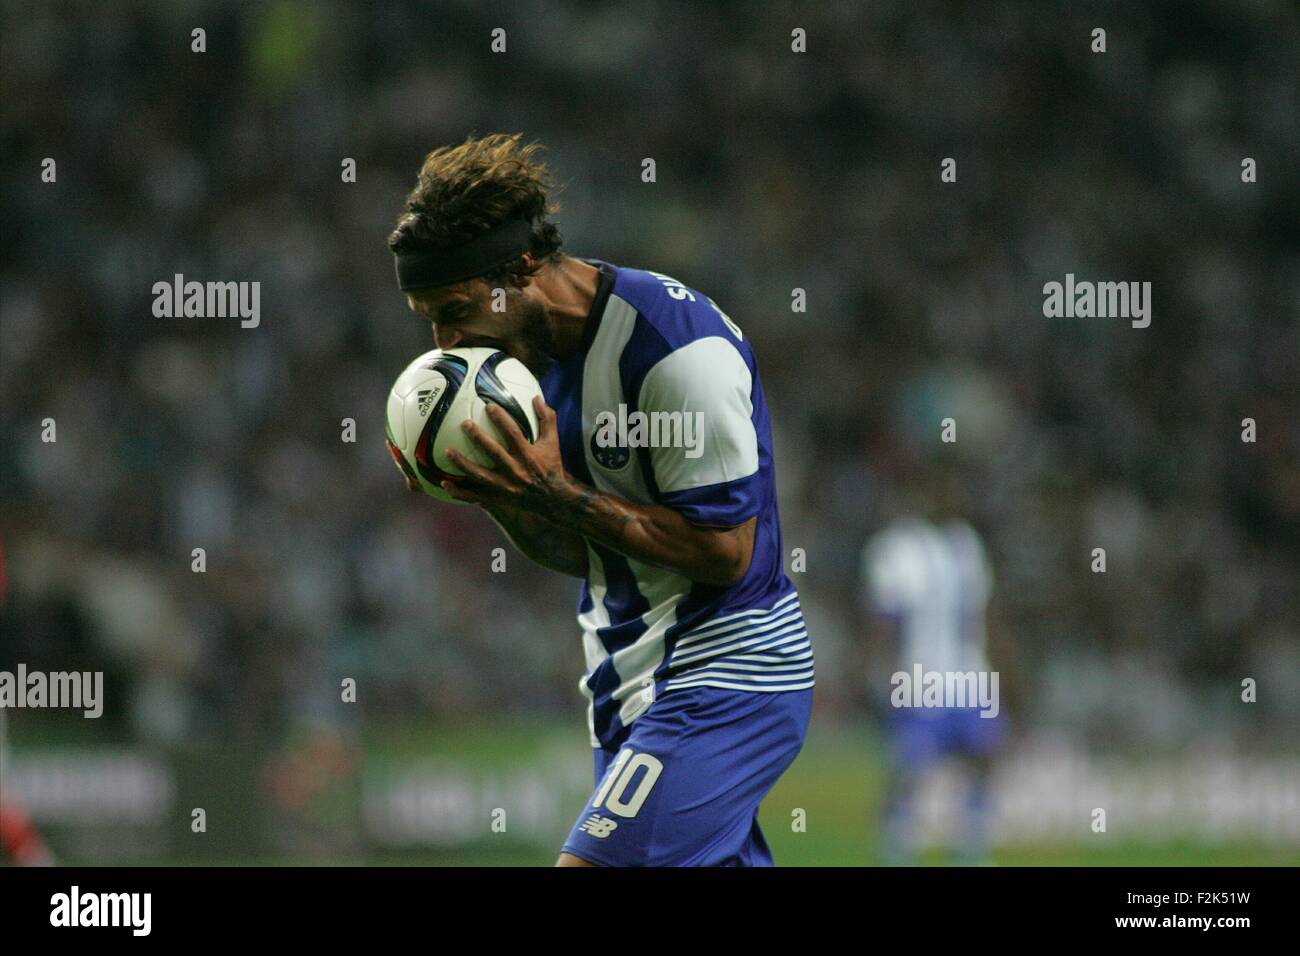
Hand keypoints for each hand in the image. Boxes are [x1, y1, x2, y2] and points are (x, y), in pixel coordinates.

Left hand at [440, 396, 576, 514]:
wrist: (553, 500)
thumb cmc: (552, 466)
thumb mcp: (552, 442)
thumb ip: (546, 419)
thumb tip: (537, 397)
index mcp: (528, 456)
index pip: (513, 435)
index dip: (501, 420)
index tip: (489, 406)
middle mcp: (515, 471)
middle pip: (494, 453)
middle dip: (478, 438)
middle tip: (464, 424)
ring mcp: (505, 487)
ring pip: (480, 475)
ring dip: (463, 464)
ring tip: (448, 451)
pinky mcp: (498, 498)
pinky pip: (475, 495)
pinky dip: (459, 491)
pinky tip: (444, 482)